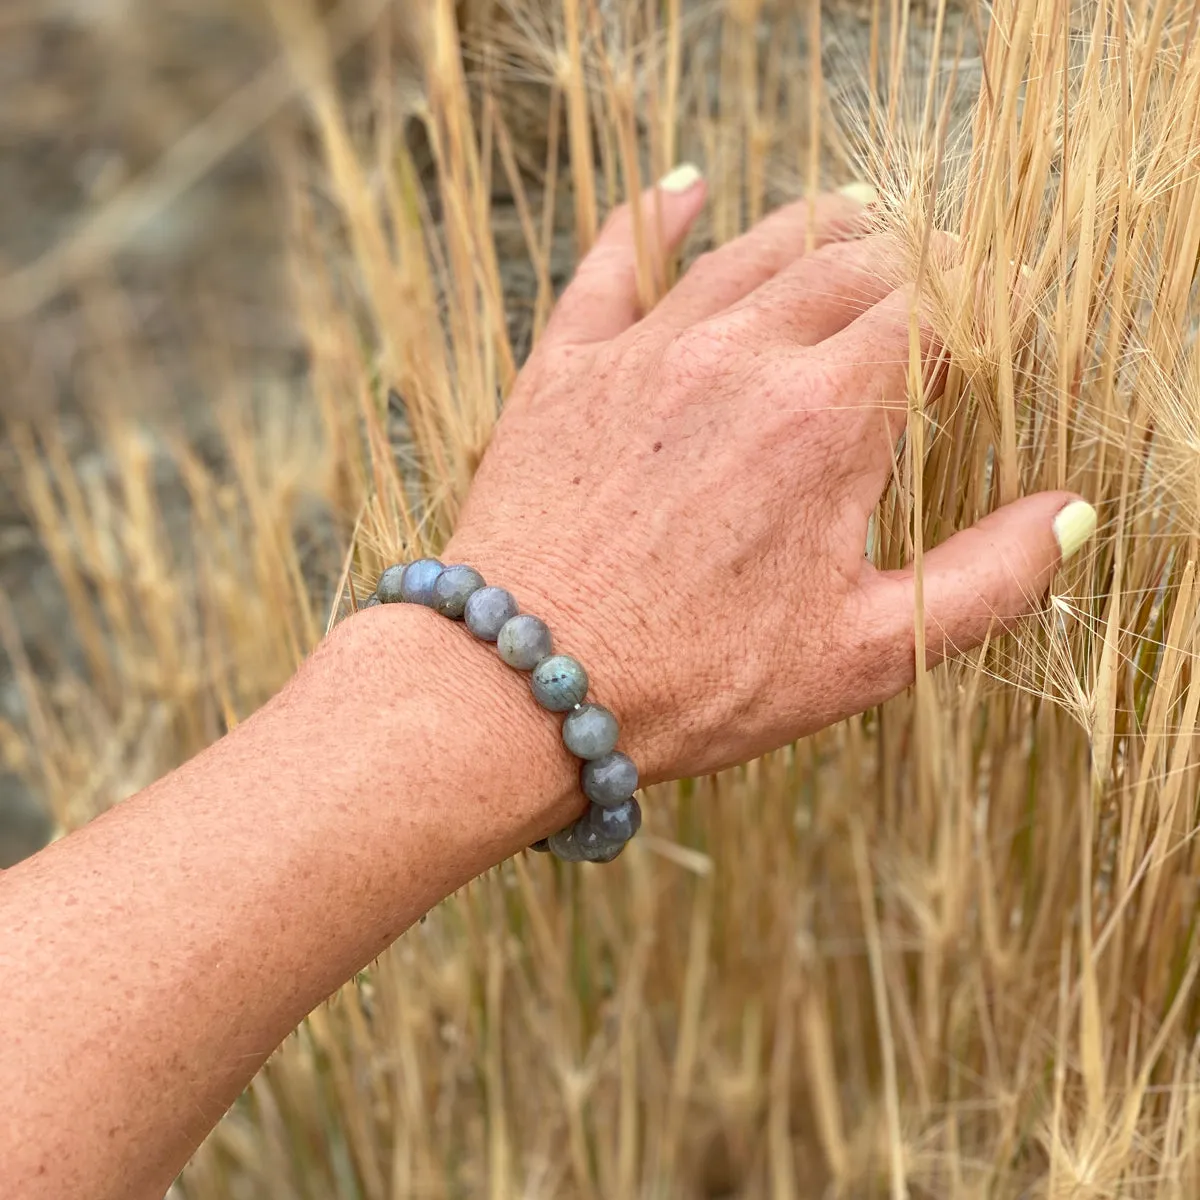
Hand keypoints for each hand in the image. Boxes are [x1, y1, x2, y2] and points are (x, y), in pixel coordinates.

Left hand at [445, 168, 1093, 780]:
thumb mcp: (860, 654)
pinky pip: (613, 257)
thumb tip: (1065, 514)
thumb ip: (981, 582)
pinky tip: (687, 187)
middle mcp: (737, 357)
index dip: (978, 302)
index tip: (994, 317)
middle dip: (913, 260)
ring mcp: (644, 350)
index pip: (931, 309)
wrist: (521, 686)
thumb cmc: (690, 680)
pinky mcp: (567, 364)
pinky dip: (659, 214)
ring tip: (857, 224)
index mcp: (822, 420)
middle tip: (935, 281)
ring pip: (752, 245)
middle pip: (852, 261)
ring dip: (819, 227)